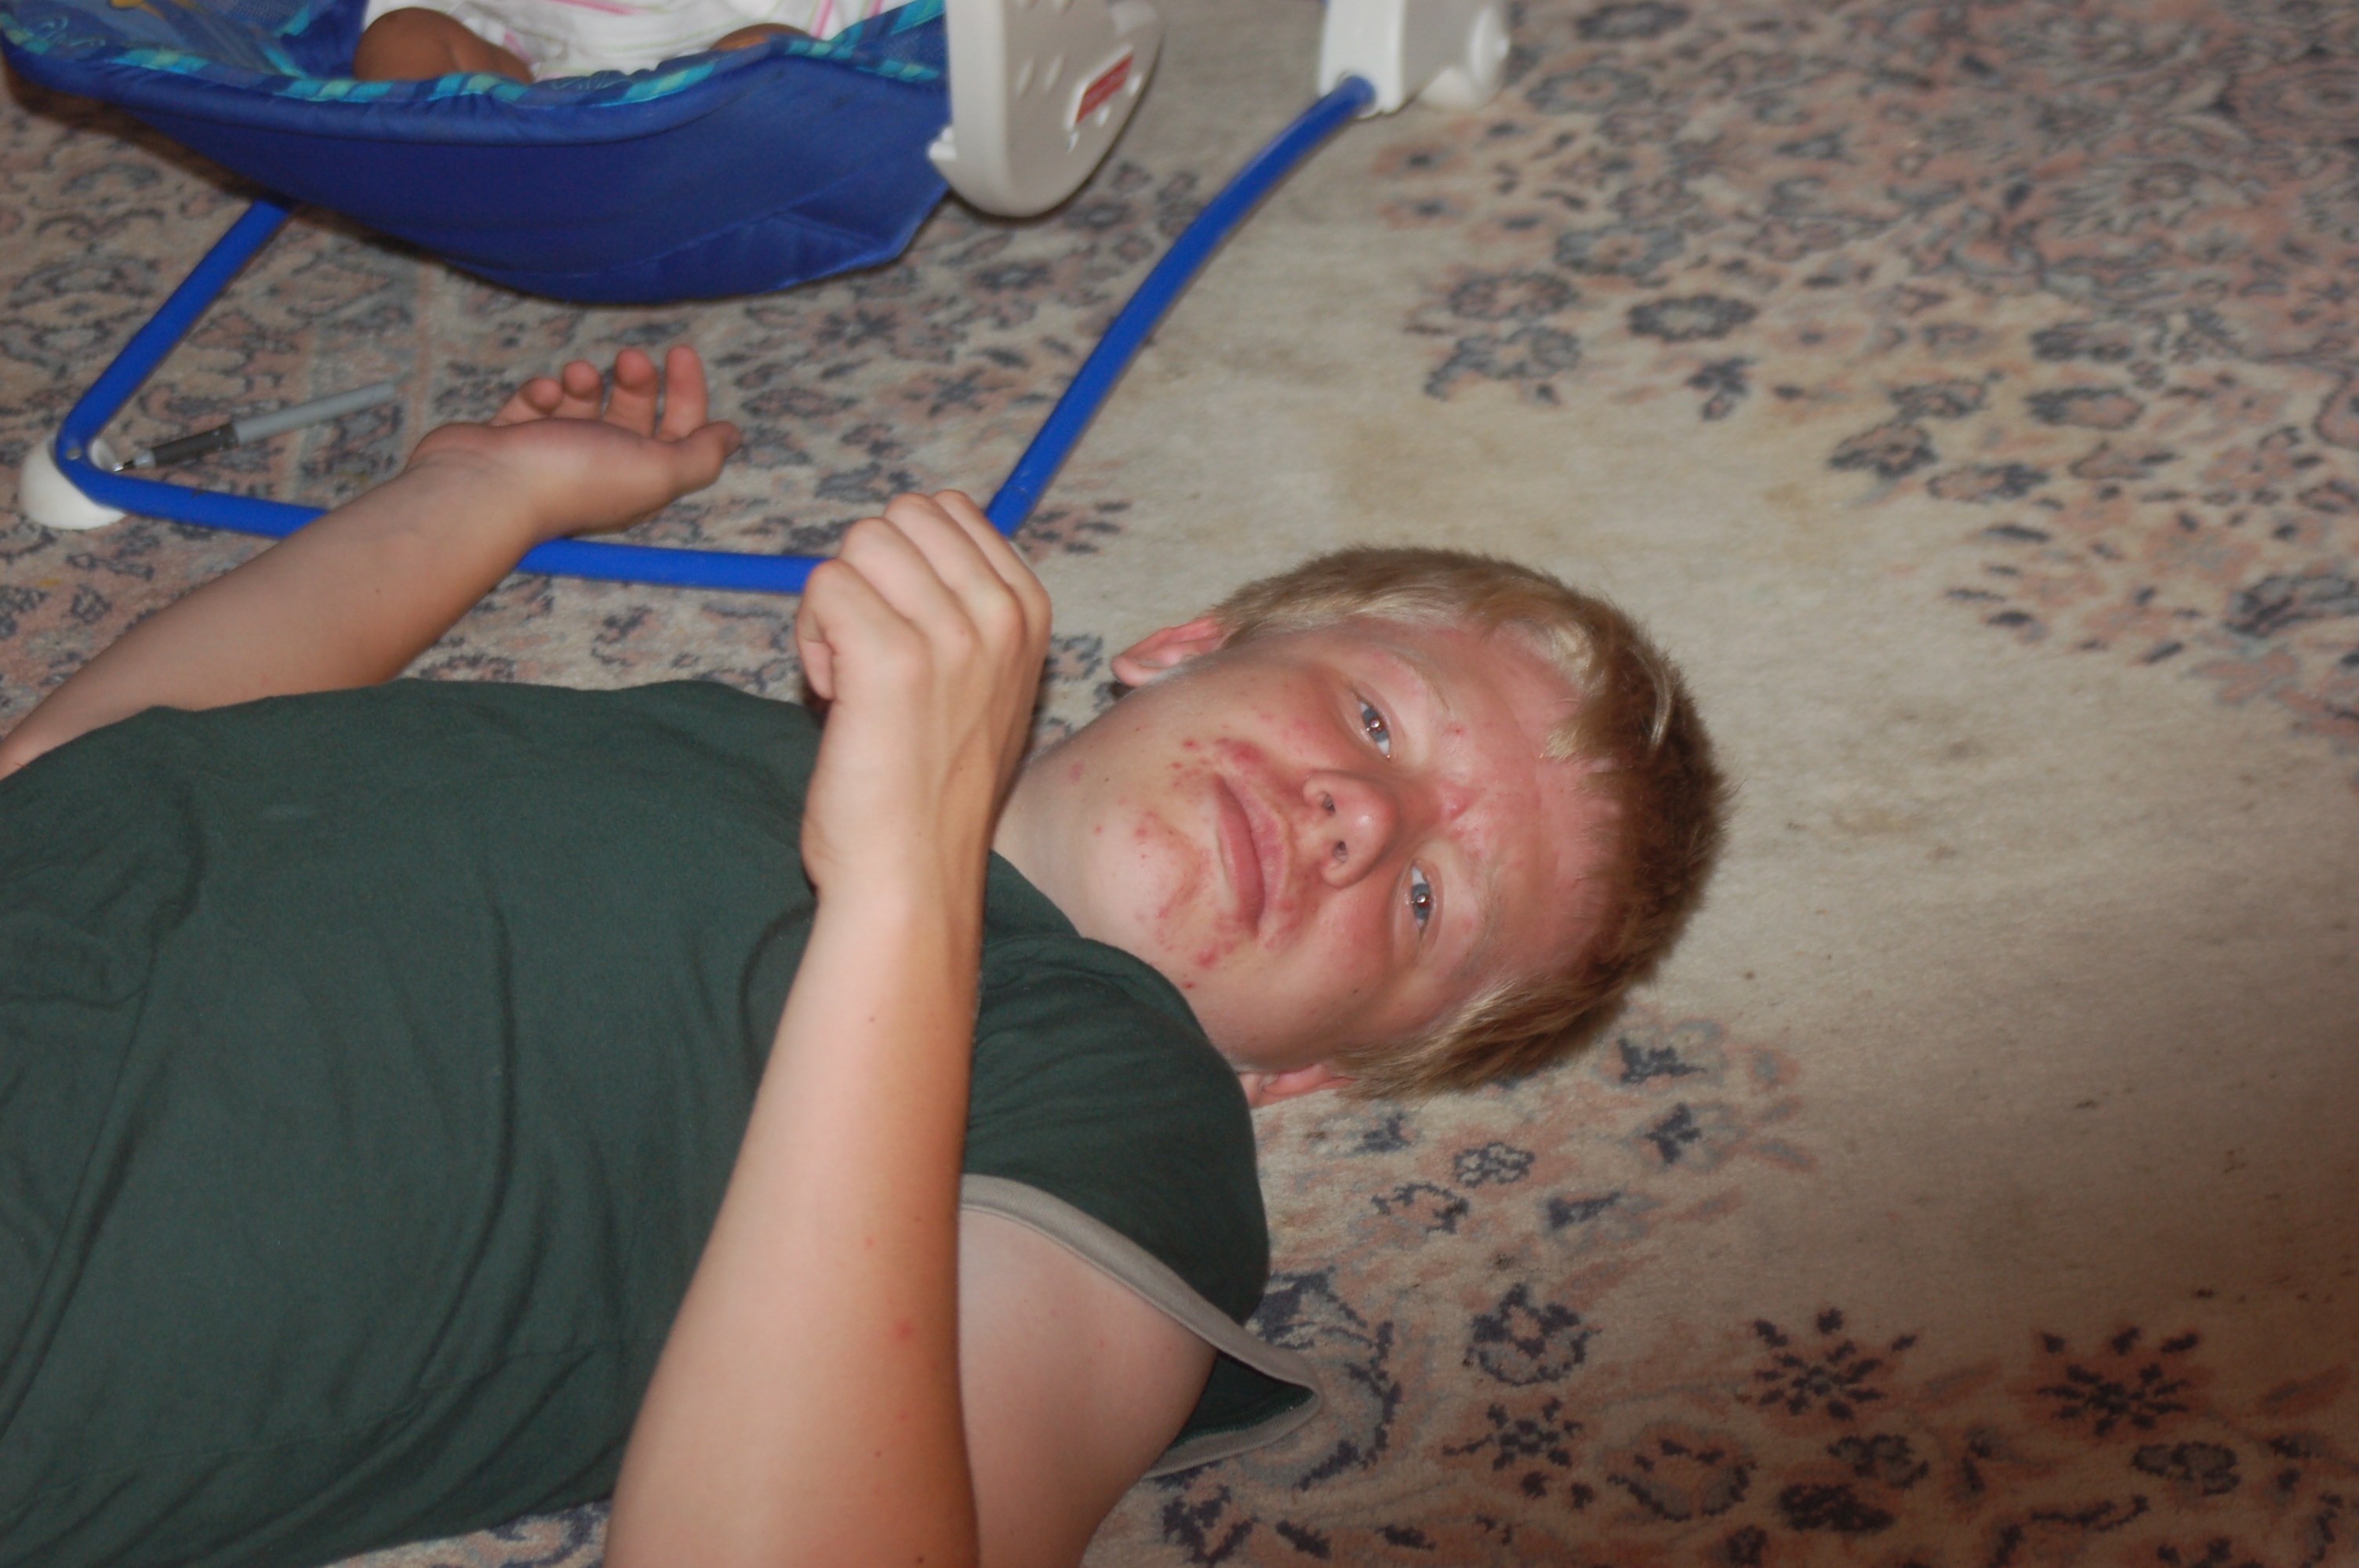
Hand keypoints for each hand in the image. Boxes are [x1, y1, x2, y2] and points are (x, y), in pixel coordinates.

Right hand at [405, 346, 740, 542]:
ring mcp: (551, 457)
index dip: (688, 394)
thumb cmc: (574, 478)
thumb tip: (731, 436)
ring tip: (577, 376)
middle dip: (636, 380)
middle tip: (631, 359)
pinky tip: (541, 396)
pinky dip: (541, 392)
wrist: (483, 487)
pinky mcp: (510, 441)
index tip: (681, 353)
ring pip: (582, 403)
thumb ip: (700, 456)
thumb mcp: (658, 471)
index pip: (678, 435)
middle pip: (632, 415)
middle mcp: (598, 472)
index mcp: (638, 483)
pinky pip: (535, 404)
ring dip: (585, 381)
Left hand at [793, 491, 1051, 894]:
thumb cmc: (931, 788)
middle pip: (899, 517)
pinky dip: (809, 639)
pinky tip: (835, 695)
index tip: (905, 636)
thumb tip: (900, 545)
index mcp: (1029, 611)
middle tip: (870, 653)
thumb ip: (960, 610)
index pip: (945, 511)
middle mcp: (1001, 613)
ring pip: (856, 545)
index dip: (901, 565)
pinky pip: (823, 586)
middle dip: (867, 575)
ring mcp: (952, 632)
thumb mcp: (983, 683)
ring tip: (852, 677)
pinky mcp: (891, 657)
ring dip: (834, 606)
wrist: (914, 876)